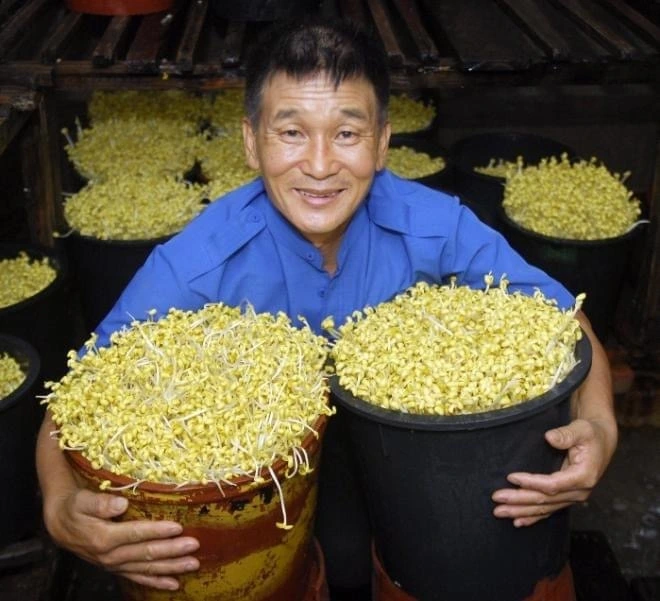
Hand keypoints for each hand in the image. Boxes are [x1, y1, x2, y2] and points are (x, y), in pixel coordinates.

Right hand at [45, 487, 199, 589]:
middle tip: (193, 545)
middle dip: (172, 550)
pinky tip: (174, 584)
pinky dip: (157, 582)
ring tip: (192, 564)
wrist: (61, 524)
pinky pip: (139, 578)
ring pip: (147, 568)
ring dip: (171, 567)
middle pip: (146, 554)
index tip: (177, 527)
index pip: (136, 534)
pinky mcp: (117, 568)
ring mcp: (115, 565)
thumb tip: (121, 503)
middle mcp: (111, 555)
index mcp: (103, 537)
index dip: (157, 531)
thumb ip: (100, 503)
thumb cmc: (75, 507)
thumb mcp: (82, 500)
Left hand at [491, 418, 614, 526]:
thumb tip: (550, 437)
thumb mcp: (581, 429)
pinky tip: (518, 522)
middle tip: (497, 498)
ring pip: (544, 508)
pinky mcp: (567, 497)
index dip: (531, 482)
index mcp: (583, 476)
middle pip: (545, 500)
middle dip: (519, 500)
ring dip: (521, 511)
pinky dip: (533, 517)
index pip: (552, 484)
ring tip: (499, 512)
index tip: (511, 477)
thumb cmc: (590, 434)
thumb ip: (566, 434)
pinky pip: (548, 510)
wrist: (601, 442)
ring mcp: (573, 497)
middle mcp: (579, 492)